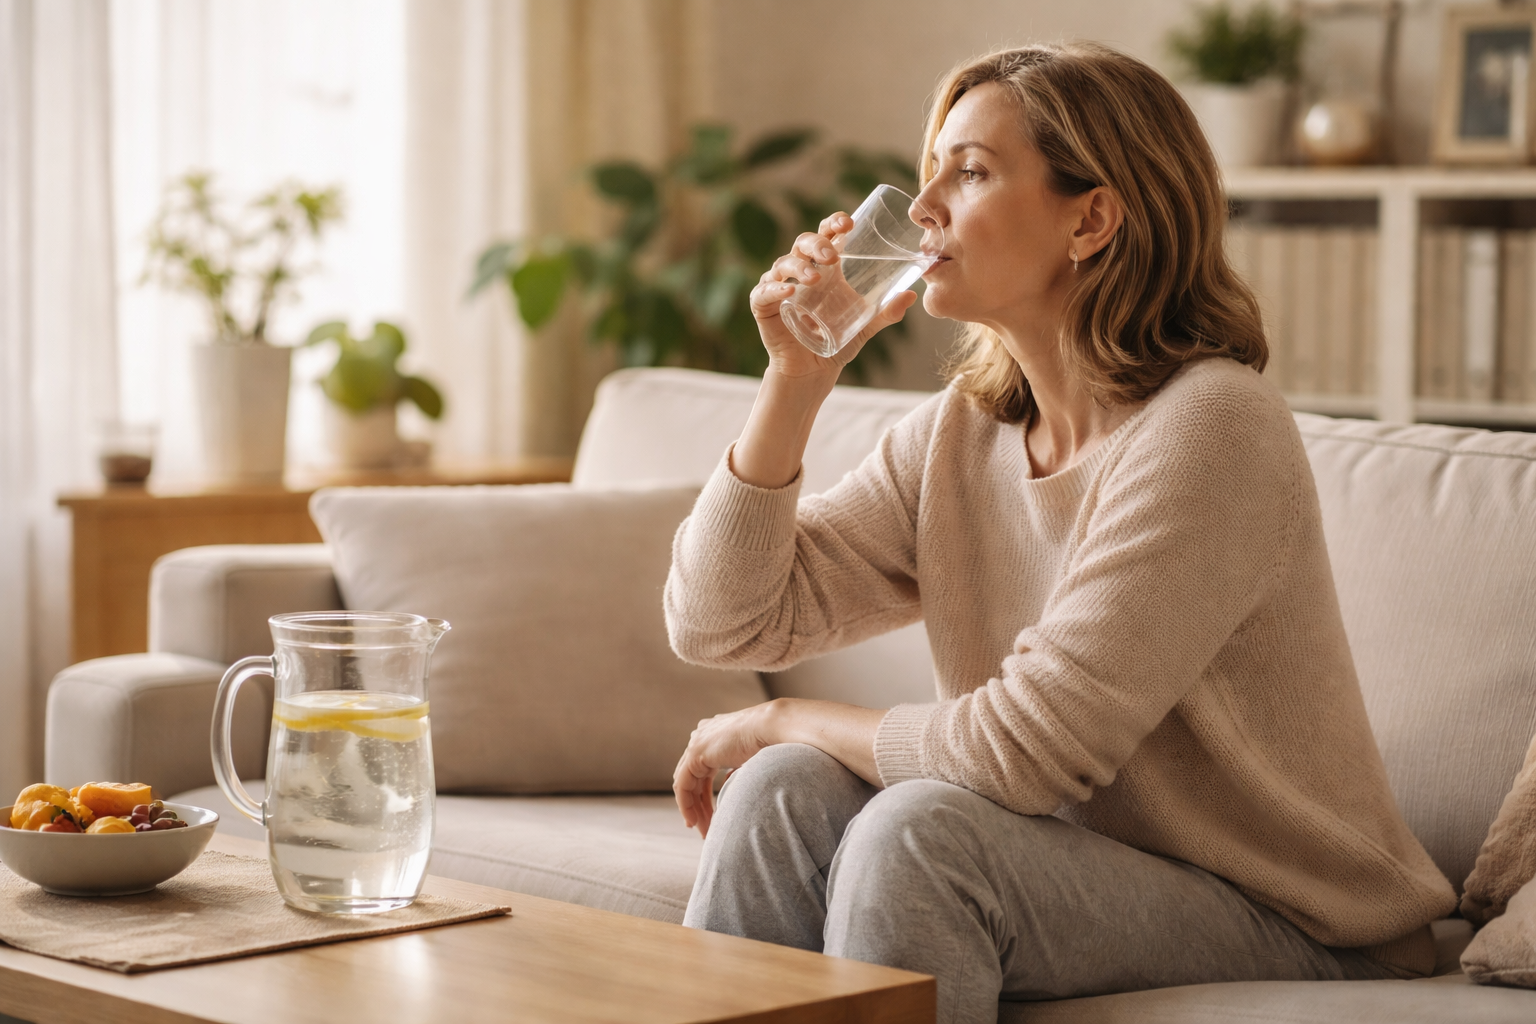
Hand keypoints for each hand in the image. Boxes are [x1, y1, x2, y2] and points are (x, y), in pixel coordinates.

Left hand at [674, 701, 786, 838]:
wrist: (774, 727)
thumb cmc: (772, 742)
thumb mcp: (750, 761)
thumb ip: (735, 773)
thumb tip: (729, 788)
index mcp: (714, 737)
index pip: (701, 772)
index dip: (703, 796)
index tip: (710, 817)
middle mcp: (702, 737)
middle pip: (692, 779)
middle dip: (697, 806)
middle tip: (704, 829)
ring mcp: (697, 743)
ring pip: (685, 784)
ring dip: (693, 810)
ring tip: (703, 831)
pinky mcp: (695, 752)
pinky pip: (683, 785)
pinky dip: (686, 805)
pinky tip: (693, 821)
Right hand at [749, 213, 917, 383]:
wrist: (812, 372)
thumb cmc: (836, 343)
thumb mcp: (865, 326)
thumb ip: (886, 312)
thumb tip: (912, 295)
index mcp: (823, 268)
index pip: (825, 235)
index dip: (833, 224)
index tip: (847, 224)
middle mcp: (799, 271)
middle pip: (803, 243)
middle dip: (817, 244)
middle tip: (833, 256)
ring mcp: (779, 287)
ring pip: (783, 264)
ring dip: (799, 267)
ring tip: (814, 279)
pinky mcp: (763, 306)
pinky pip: (764, 292)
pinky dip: (775, 290)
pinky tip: (788, 292)